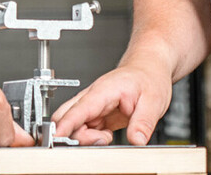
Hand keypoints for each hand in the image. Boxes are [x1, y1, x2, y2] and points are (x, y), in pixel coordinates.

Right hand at [50, 64, 174, 145]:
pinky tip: (106, 136)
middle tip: (99, 141)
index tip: (56, 138)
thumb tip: (136, 141)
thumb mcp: (153, 101)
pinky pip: (83, 130)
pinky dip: (90, 138)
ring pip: (73, 126)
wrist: (148, 69)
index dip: (65, 125)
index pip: (78, 110)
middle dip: (73, 135)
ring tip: (107, 137)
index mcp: (103, 92)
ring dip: (85, 138)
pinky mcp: (96, 116)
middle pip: (65, 118)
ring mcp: (92, 108)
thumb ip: (143, 123)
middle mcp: (92, 98)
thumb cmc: (148, 77)